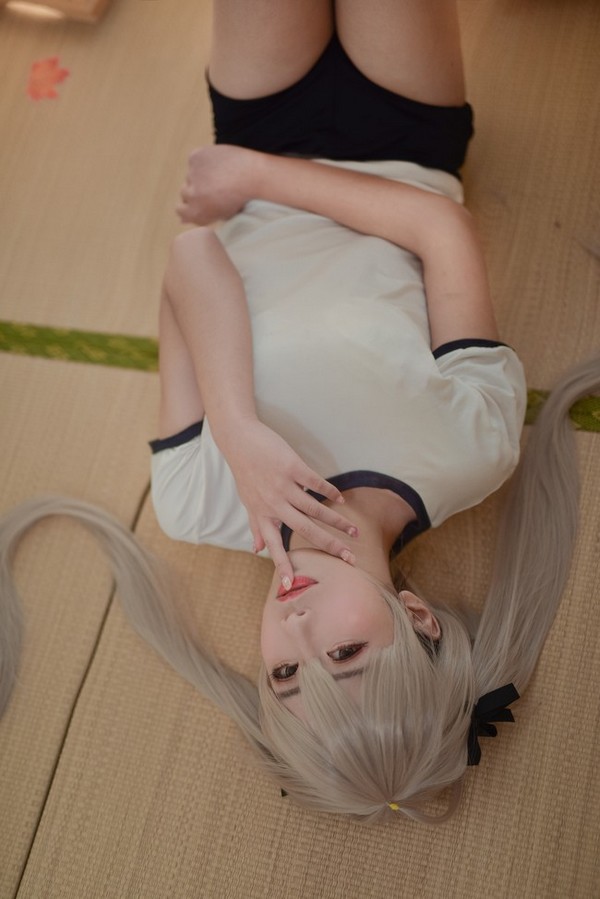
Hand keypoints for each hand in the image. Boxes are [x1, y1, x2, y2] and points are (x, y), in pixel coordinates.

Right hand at [176, 145, 261, 225]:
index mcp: (196, 213)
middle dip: (197, 190)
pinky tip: (220, 163)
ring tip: (222, 175)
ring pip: (191, 175)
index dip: (191, 205)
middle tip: (215, 186)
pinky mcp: (195, 158)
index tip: (202, 200)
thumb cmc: (243, 197)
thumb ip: (203, 216)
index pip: (180, 210)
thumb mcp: (223, 215)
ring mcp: (191, 175)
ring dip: (201, 175)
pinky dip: (205, 160)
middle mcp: (190, 195)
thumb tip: (183, 221)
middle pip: (185, 192)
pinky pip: (195, 160)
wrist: (253, 176)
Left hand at [222, 419, 357, 589]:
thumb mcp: (248, 502)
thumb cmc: (246, 473)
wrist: (239, 440)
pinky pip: (315, 483)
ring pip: (315, 508)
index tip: (291, 584)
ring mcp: (283, 485)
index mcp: (263, 515)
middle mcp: (273, 504)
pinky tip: (341, 498)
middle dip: (329, 545)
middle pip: (305, 529)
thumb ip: (256, 526)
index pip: (274, 545)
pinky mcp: (292, 467)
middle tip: (349, 558)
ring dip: (337, 521)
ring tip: (354, 530)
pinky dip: (330, 491)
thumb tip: (257, 550)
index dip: (282, 564)